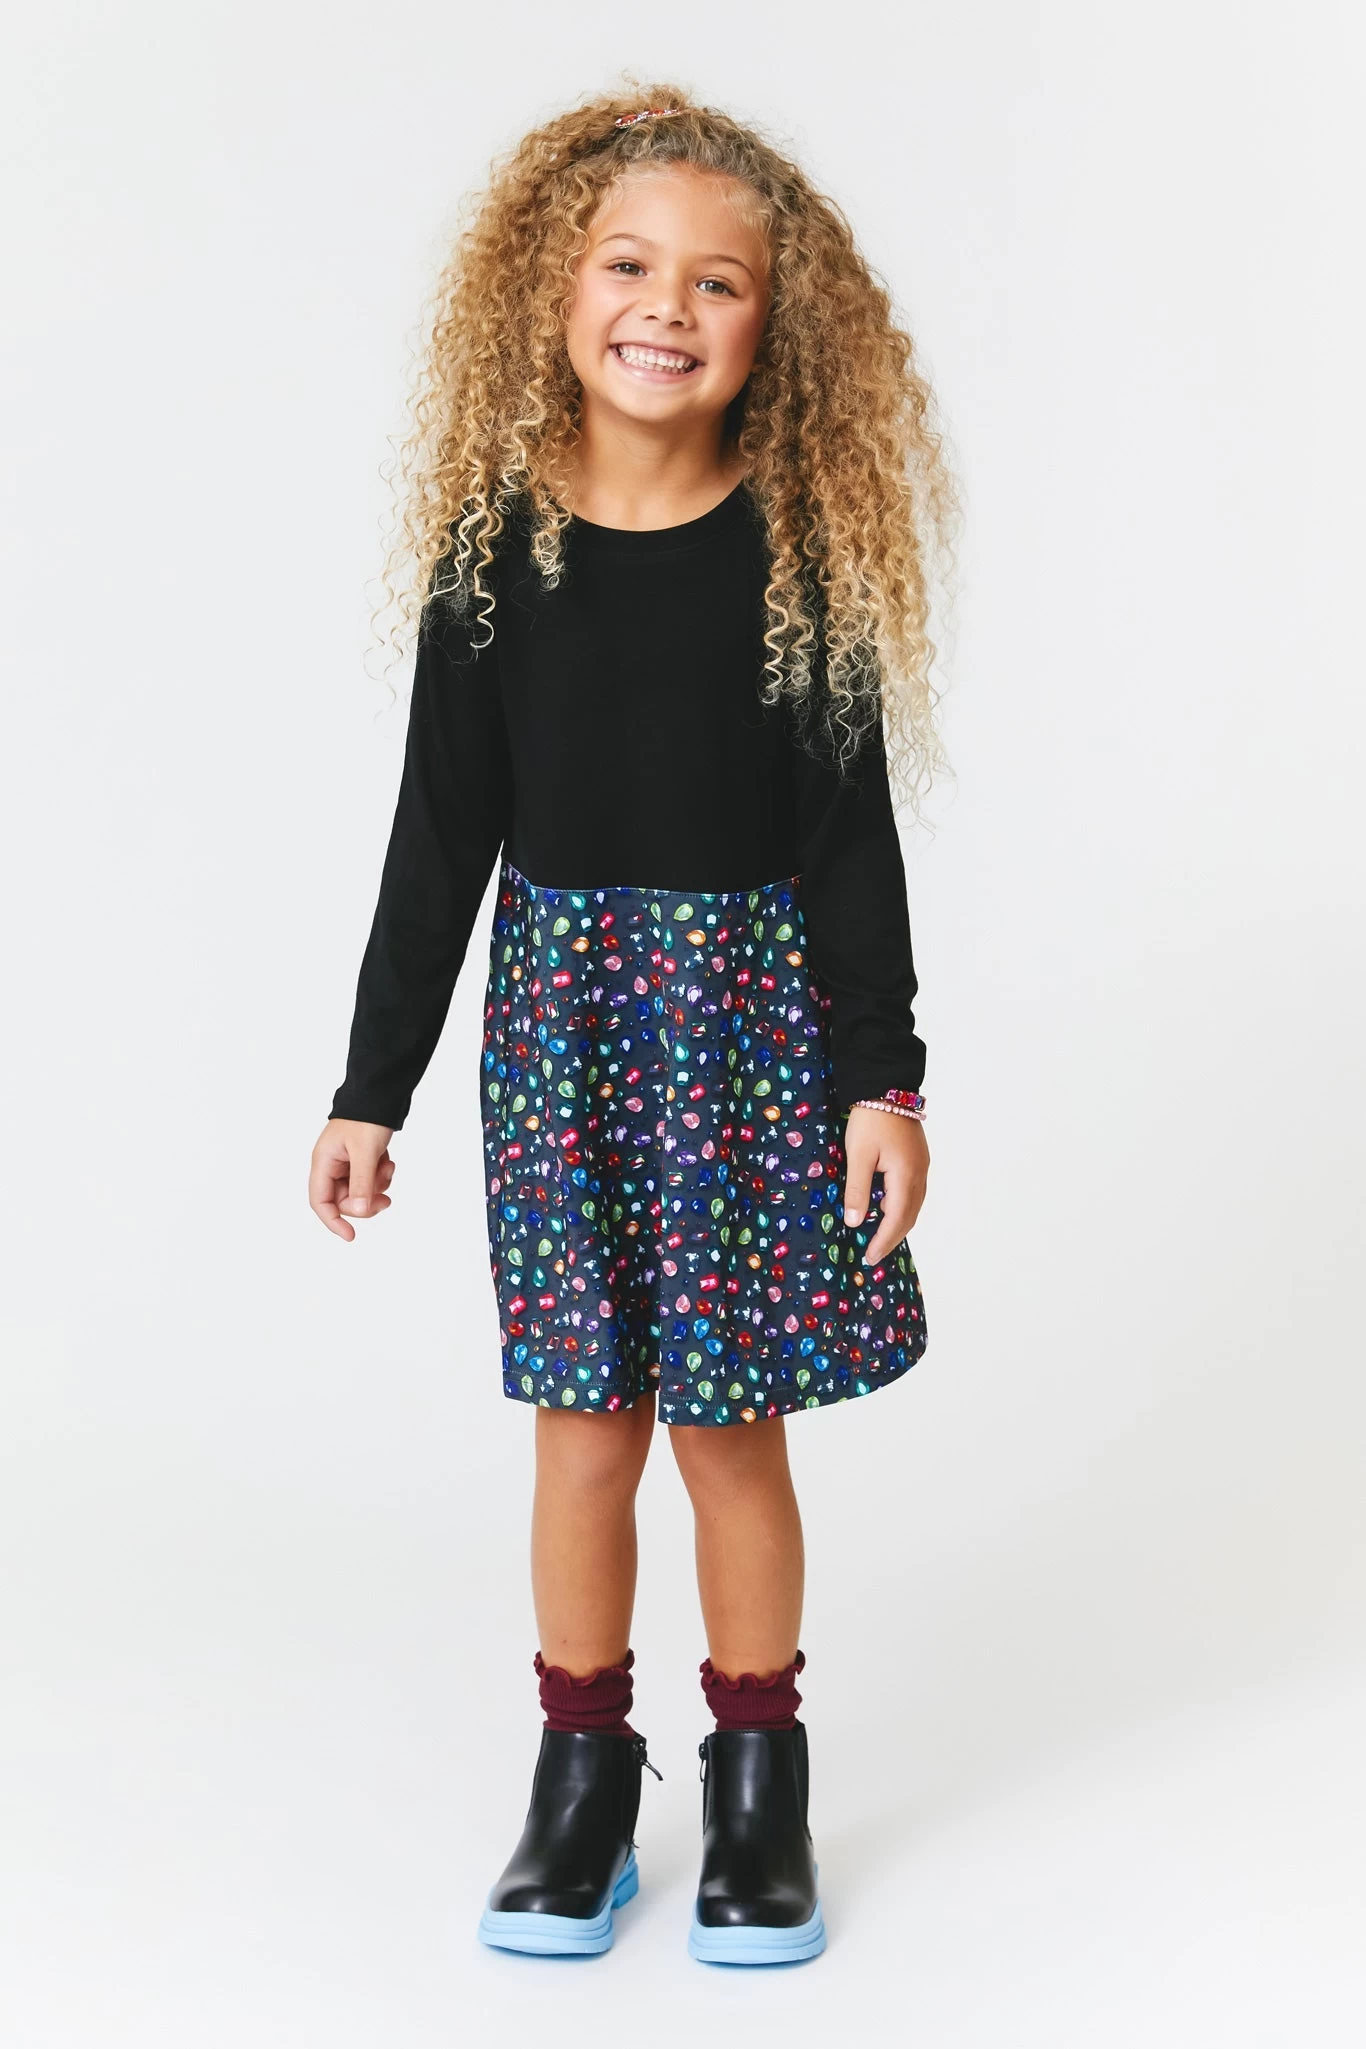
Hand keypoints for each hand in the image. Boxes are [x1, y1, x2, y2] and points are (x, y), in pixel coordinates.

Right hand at [309, 1119, 395, 1240]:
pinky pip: (369, 1180)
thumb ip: (361, 1182)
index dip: (333, 1221)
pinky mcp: (360, 1160)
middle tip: (386, 1198)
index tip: (351, 1236)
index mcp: (323, 1162)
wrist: (380, 1093)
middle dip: (365, 1201)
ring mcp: (345, 1163)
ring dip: (376, 1186)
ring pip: (359, 1192)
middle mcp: (331, 1165)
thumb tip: (359, 1211)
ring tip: (387, 1167)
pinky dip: (381, 1176)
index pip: (320, 1201)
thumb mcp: (365, 1151)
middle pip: (343, 1200)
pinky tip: (388, 1161)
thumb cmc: (366, 1117)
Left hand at [842, 1106, 928, 1265]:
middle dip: (892, 1236)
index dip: (884, 1241)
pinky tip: (886, 1207)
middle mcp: (919, 1174)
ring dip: (898, 1222)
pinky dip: (901, 1206)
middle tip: (875, 1253)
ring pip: (914, 1204)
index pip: (896, 1219)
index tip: (870, 1257)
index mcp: (906, 1176)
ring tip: (880, 1235)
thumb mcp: (858, 1155)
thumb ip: (858, 1190)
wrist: (886, 1084)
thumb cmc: (870, 1119)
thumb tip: (855, 1222)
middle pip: (909, 1215)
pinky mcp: (918, 1157)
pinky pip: (913, 1191)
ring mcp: (922, 1165)